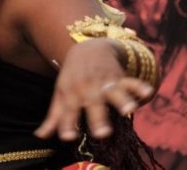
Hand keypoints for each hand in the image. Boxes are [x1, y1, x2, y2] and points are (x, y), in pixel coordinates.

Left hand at [34, 39, 153, 140]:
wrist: (87, 49)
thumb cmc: (71, 77)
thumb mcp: (60, 94)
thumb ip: (54, 117)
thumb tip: (39, 136)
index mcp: (71, 94)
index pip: (68, 111)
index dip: (67, 124)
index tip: (67, 137)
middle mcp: (87, 89)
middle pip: (92, 104)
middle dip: (97, 118)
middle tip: (102, 134)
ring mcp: (104, 82)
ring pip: (114, 92)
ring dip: (122, 100)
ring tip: (128, 110)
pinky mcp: (119, 77)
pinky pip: (131, 81)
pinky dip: (139, 86)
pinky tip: (146, 92)